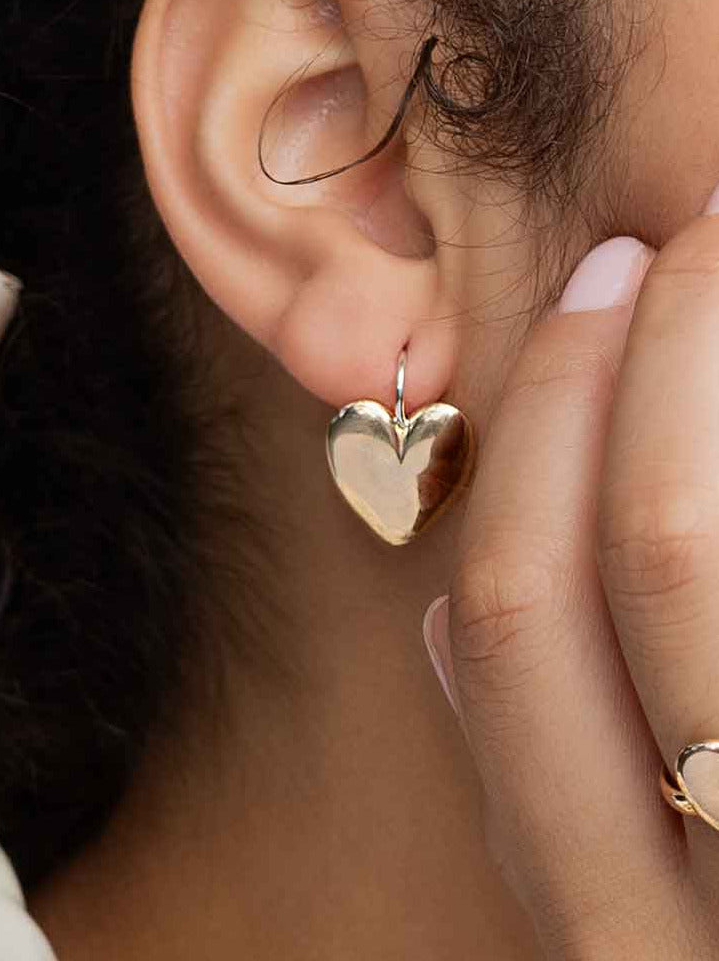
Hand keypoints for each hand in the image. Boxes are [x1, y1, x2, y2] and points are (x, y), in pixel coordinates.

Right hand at [425, 190, 718, 958]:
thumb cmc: (718, 935)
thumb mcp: (615, 916)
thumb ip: (527, 776)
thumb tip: (437, 622)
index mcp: (602, 911)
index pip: (511, 613)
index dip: (550, 419)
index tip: (597, 284)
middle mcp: (698, 897)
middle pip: (647, 558)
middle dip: (656, 364)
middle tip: (691, 236)